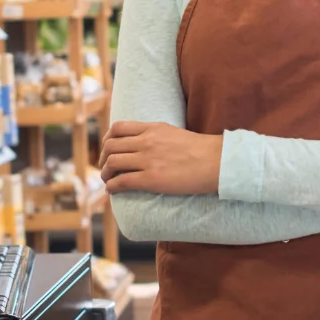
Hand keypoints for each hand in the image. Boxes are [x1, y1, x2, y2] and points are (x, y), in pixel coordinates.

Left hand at [99, 121, 222, 195]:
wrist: (217, 162)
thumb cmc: (202, 150)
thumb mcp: (175, 133)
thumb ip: (158, 136)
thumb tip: (148, 145)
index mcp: (152, 128)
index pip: (118, 128)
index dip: (107, 140)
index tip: (107, 149)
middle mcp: (146, 142)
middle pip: (110, 146)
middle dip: (102, 158)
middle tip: (105, 168)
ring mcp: (148, 160)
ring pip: (112, 163)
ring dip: (104, 174)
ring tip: (108, 180)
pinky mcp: (151, 179)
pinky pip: (122, 181)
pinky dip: (112, 186)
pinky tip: (113, 191)